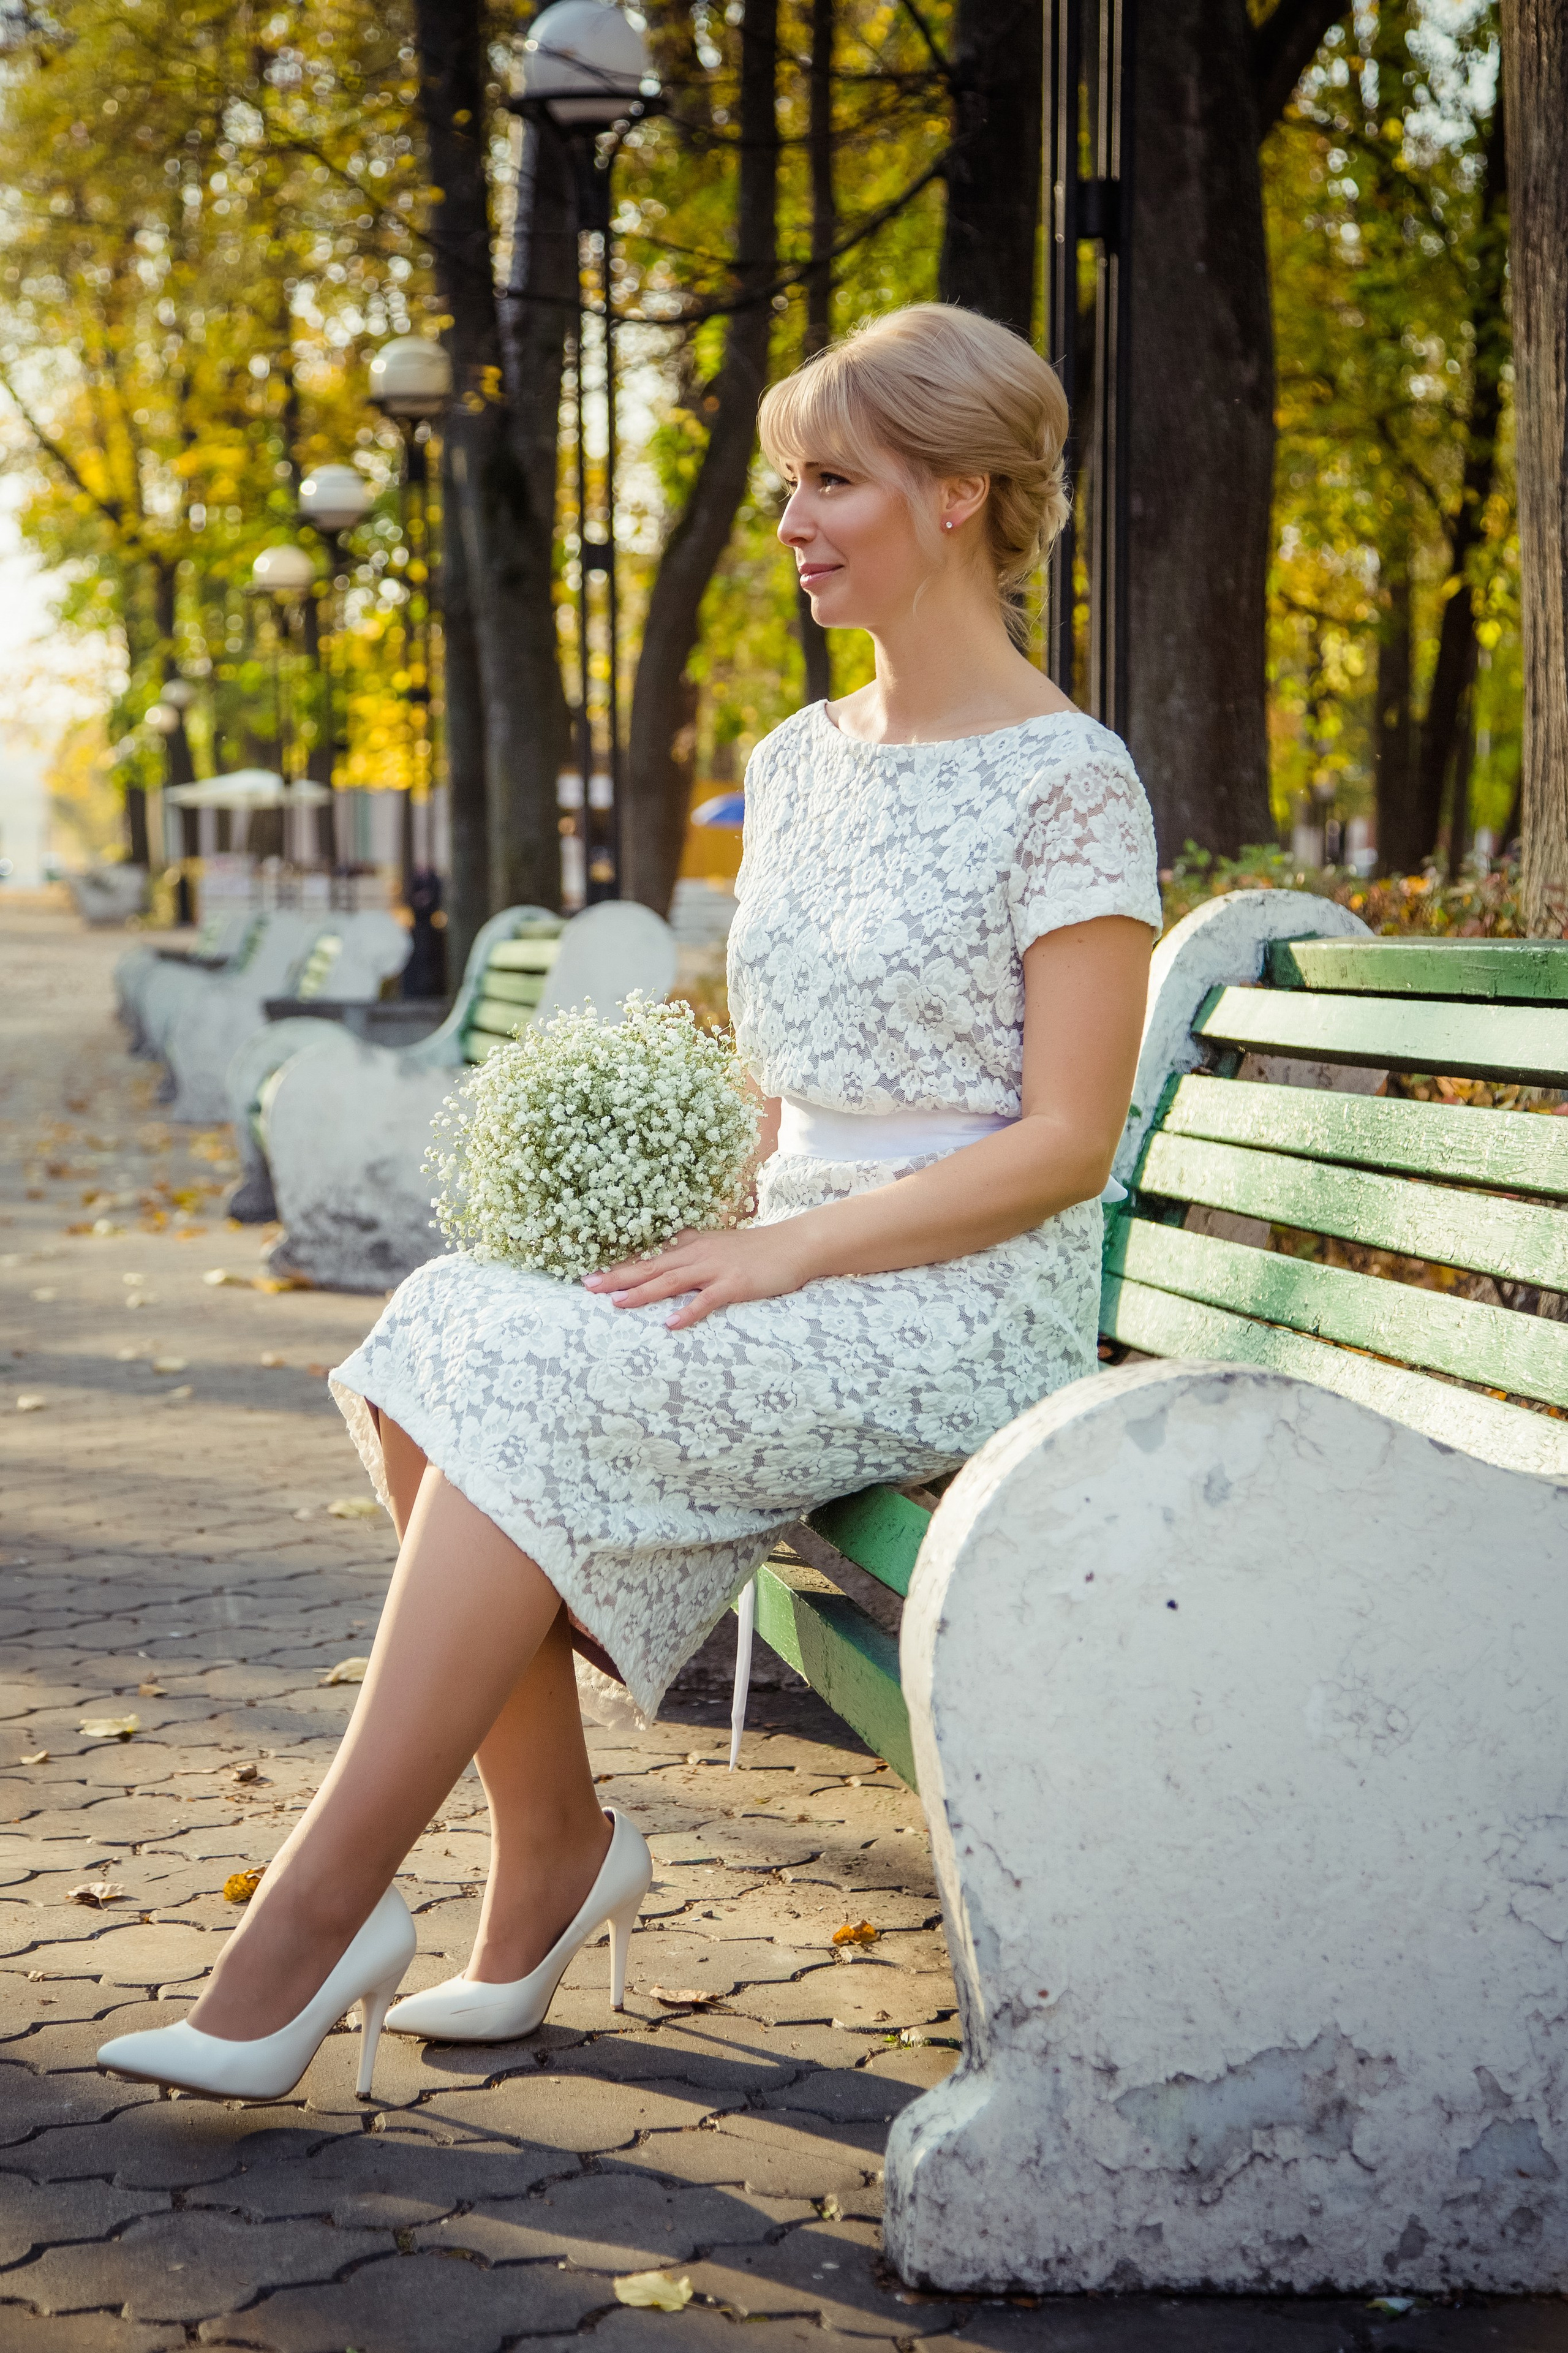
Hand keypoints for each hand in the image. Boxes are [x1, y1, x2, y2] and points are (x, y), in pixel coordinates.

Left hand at [583, 1223, 813, 1328]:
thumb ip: (692, 1253)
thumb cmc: (757, 1250)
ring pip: (672, 1280)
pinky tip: (671, 1324)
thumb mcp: (718, 1246)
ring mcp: (715, 1269)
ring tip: (618, 1303)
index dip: (619, 1266)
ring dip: (643, 1292)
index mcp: (691, 1245)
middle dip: (618, 1276)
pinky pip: (707, 1300)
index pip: (649, 1257)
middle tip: (588, 1286)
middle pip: (651, 1266)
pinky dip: (688, 1312)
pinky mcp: (734, 1284)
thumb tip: (666, 1260)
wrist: (794, 1245)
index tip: (591, 1274)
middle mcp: (698, 1254)